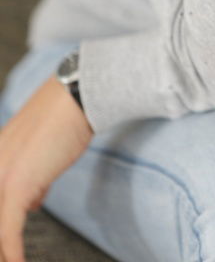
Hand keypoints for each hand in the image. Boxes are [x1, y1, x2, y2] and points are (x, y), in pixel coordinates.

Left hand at [0, 75, 92, 261]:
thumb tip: (31, 203)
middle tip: (9, 255)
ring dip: (4, 250)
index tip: (8, 239)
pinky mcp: (15, 187)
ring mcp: (1, 176)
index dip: (3, 222)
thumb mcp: (43, 148)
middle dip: (1, 239)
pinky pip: (7, 231)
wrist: (78, 96)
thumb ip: (32, 177)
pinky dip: (12, 253)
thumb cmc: (67, 116)